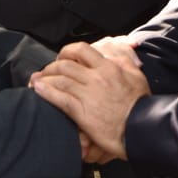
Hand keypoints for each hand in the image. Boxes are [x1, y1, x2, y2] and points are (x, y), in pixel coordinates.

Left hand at [32, 42, 149, 161]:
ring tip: (36, 81)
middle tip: (46, 72)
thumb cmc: (140, 104)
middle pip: (65, 64)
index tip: (62, 57)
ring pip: (60, 80)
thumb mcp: (136, 76)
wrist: (141, 128)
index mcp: (108, 67)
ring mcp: (88, 95)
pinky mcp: (83, 112)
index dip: (67, 51)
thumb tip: (115, 53)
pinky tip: (39, 91)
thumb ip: (124, 61)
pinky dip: (46, 93)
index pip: (81, 50)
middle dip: (51, 67)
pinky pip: (60, 99)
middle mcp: (96, 78)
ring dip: (45, 79)